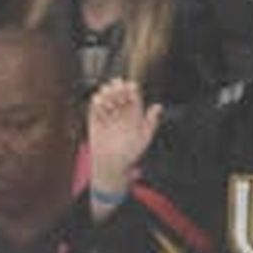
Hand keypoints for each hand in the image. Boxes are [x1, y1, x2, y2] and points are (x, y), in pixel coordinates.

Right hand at [84, 77, 158, 197]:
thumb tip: (158, 107)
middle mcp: (121, 111)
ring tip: (109, 97)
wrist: (111, 165)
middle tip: (118, 90)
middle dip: (118, 87)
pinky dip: (96, 101)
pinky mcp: (95, 120)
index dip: (130, 88)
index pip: (132, 93)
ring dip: (107, 93)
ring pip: (106, 95)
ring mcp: (108, 115)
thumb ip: (151, 122)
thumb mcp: (144, 138)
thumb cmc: (129, 154)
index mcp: (134, 112)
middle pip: (119, 91)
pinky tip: (100, 104)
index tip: (130, 87)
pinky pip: (95, 106)